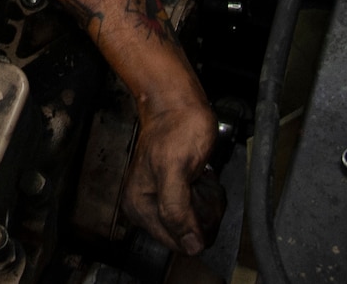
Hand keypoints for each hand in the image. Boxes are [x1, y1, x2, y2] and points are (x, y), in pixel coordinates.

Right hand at [120, 100, 220, 253]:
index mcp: (139, 206)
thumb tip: (190, 245)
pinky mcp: (175, 189)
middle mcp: (146, 206)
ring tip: (201, 179)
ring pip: (195, 222)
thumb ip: (177, 209)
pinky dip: (207, 195)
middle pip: (186, 234)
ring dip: (207, 203)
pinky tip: (202, 178)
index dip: (195, 227)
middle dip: (202, 213)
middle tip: (201, 185)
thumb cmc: (175, 127)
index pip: (175, 242)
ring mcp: (161, 198)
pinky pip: (198, 208)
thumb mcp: (175, 169)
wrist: (178, 102)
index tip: (200, 200)